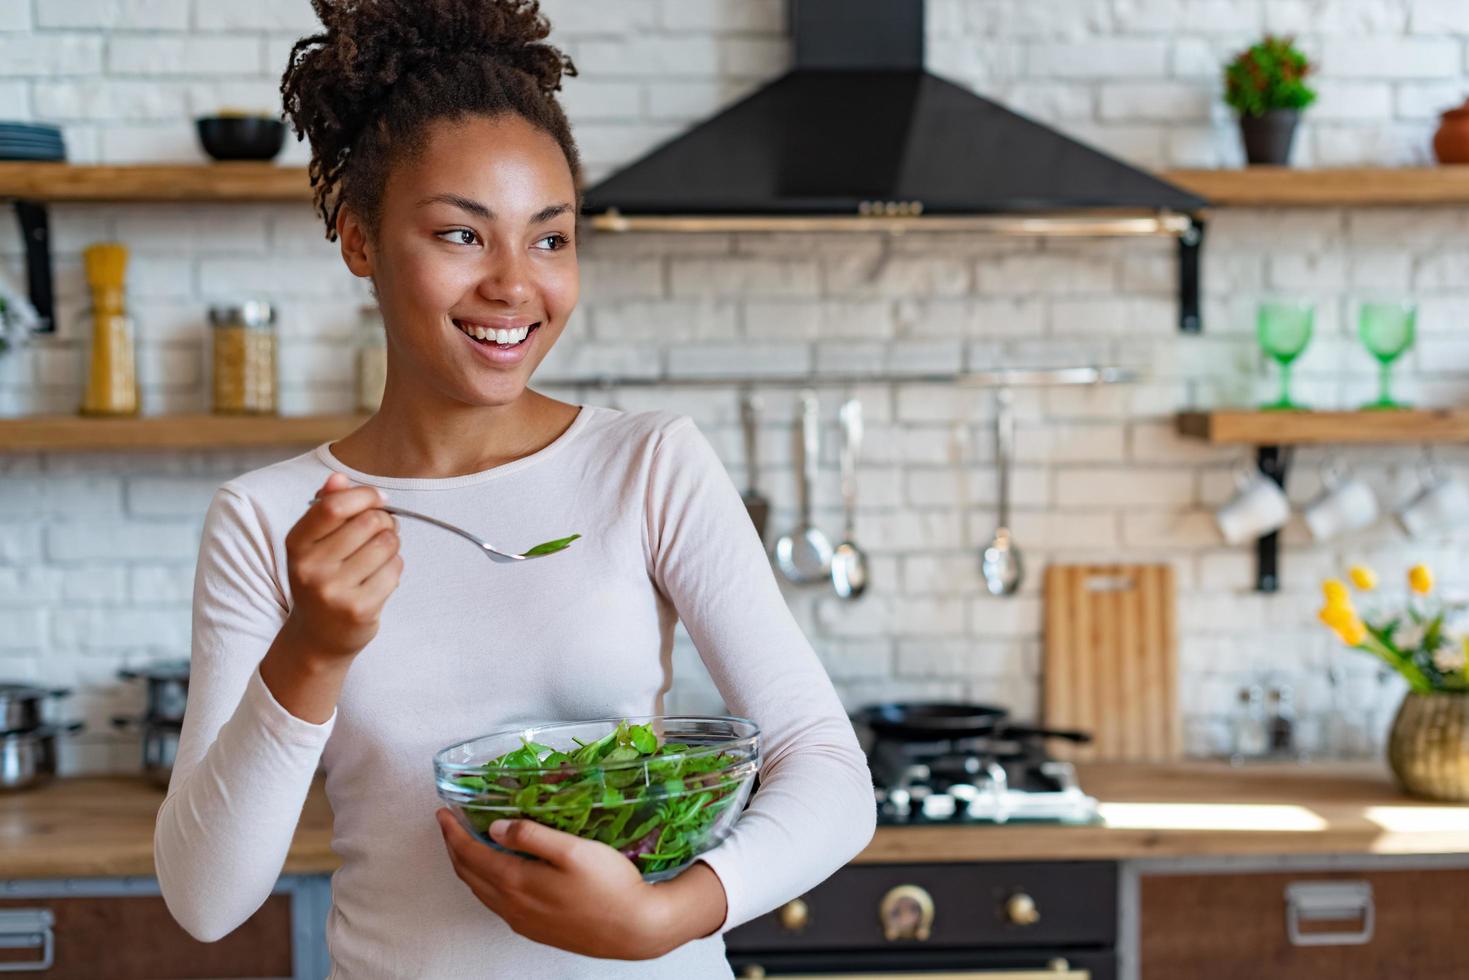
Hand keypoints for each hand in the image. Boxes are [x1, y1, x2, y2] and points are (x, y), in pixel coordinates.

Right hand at [281, 473, 401, 662]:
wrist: (317, 637)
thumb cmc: (321, 579)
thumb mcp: (314, 544)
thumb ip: (326, 507)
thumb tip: (339, 477)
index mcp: (296, 545)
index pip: (334, 506)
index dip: (365, 495)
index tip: (379, 499)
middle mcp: (311, 568)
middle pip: (370, 522)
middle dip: (384, 521)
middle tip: (380, 532)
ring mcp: (334, 591)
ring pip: (387, 544)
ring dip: (392, 545)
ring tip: (379, 555)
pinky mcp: (359, 609)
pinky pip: (395, 569)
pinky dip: (395, 568)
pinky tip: (380, 577)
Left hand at [435, 810, 726, 959]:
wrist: (636, 929)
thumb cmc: (610, 886)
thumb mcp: (573, 850)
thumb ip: (532, 835)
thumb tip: (495, 827)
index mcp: (517, 882)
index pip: (470, 854)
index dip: (453, 832)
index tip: (443, 812)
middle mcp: (512, 906)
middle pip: (469, 874)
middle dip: (454, 847)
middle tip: (449, 824)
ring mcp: (523, 921)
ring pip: (481, 892)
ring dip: (468, 866)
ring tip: (467, 844)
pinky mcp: (536, 930)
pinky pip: (497, 904)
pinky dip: (485, 883)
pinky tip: (496, 875)